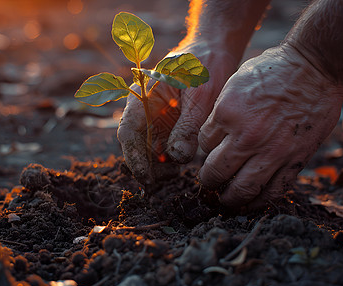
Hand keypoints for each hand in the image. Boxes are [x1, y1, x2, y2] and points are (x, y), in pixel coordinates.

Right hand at [117, 41, 238, 184]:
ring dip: (159, 166)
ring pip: (149, 150)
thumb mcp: (199, 95)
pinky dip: (169, 160)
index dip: (134, 158)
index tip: (146, 178)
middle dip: (148, 166)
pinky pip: (163, 147)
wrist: (214, 51)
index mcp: (143, 97)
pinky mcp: (169, 126)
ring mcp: (156, 119)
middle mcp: (145, 110)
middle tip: (171, 175)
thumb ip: (188, 126)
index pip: (128, 132)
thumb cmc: (204, 65)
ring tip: (177, 171)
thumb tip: (177, 156)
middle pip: (137, 146)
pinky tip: (181, 162)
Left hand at [198, 44, 342, 209]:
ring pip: (242, 189)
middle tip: (209, 184)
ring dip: (230, 199)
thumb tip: (212, 137)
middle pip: (215, 172)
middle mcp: (246, 137)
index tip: (211, 151)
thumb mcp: (234, 84)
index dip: (204, 150)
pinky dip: (260, 201)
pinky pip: (274, 190)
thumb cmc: (272, 70)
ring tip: (226, 201)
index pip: (203, 145)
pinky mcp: (294, 159)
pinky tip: (253, 202)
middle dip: (208, 181)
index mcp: (226, 114)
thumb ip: (221, 113)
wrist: (313, 68)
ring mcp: (271, 151)